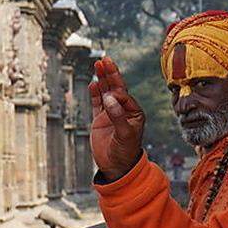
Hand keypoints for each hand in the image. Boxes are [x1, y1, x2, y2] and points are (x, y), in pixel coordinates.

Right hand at [89, 56, 145, 180]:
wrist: (116, 168)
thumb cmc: (125, 152)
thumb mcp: (124, 134)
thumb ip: (117, 116)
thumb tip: (109, 97)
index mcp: (135, 113)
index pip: (125, 96)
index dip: (116, 94)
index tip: (110, 98)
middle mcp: (124, 111)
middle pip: (117, 88)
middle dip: (111, 74)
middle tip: (105, 59)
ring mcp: (111, 114)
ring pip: (106, 93)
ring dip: (103, 79)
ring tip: (98, 63)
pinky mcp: (100, 120)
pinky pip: (97, 103)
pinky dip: (95, 93)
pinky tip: (93, 82)